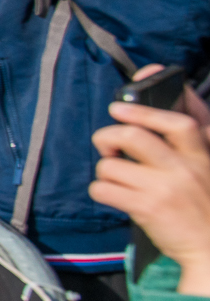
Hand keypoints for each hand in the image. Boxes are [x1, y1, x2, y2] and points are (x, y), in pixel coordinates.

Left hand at [91, 97, 209, 297]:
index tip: (119, 107)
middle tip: (108, 146)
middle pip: (133, 136)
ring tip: (118, 179)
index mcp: (201, 154)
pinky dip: (101, 191)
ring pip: (111, 164)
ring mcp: (164, 189)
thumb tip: (181, 91)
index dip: (144, 111)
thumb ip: (194, 134)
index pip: (177, 123)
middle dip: (107, 136)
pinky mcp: (146, 209)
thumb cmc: (204, 203)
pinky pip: (103, 189)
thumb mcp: (207, 165)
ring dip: (106, 171)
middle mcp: (184, 168)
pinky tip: (114, 195)